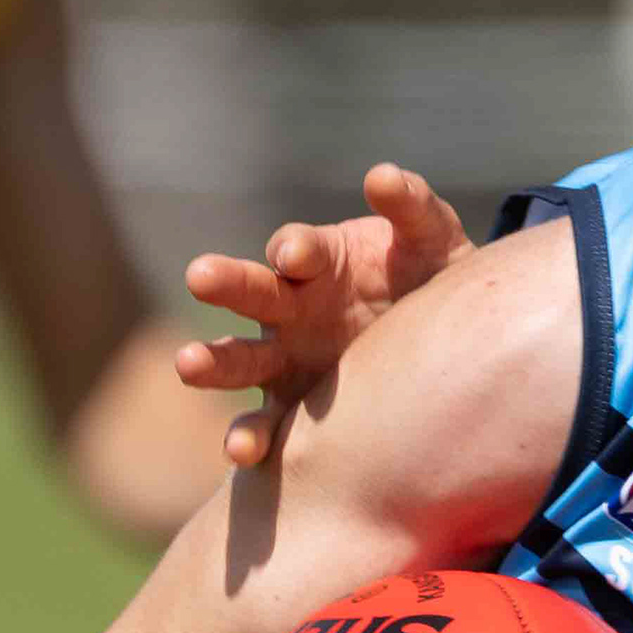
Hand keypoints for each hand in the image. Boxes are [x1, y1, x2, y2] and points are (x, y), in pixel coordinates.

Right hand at [175, 167, 473, 463]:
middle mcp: (293, 306)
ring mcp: (286, 359)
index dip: (296, 249)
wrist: (445, 342)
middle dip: (228, 283)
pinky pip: (265, 426)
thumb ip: (412, 209)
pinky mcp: (293, 408)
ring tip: (186, 364)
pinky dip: (250, 438)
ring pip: (241, 358)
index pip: (299, 248)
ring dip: (213, 361)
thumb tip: (381, 176)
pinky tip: (242, 455)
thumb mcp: (431, 241)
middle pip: (253, 291)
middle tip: (200, 276)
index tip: (296, 255)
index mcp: (323, 261)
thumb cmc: (428, 278)